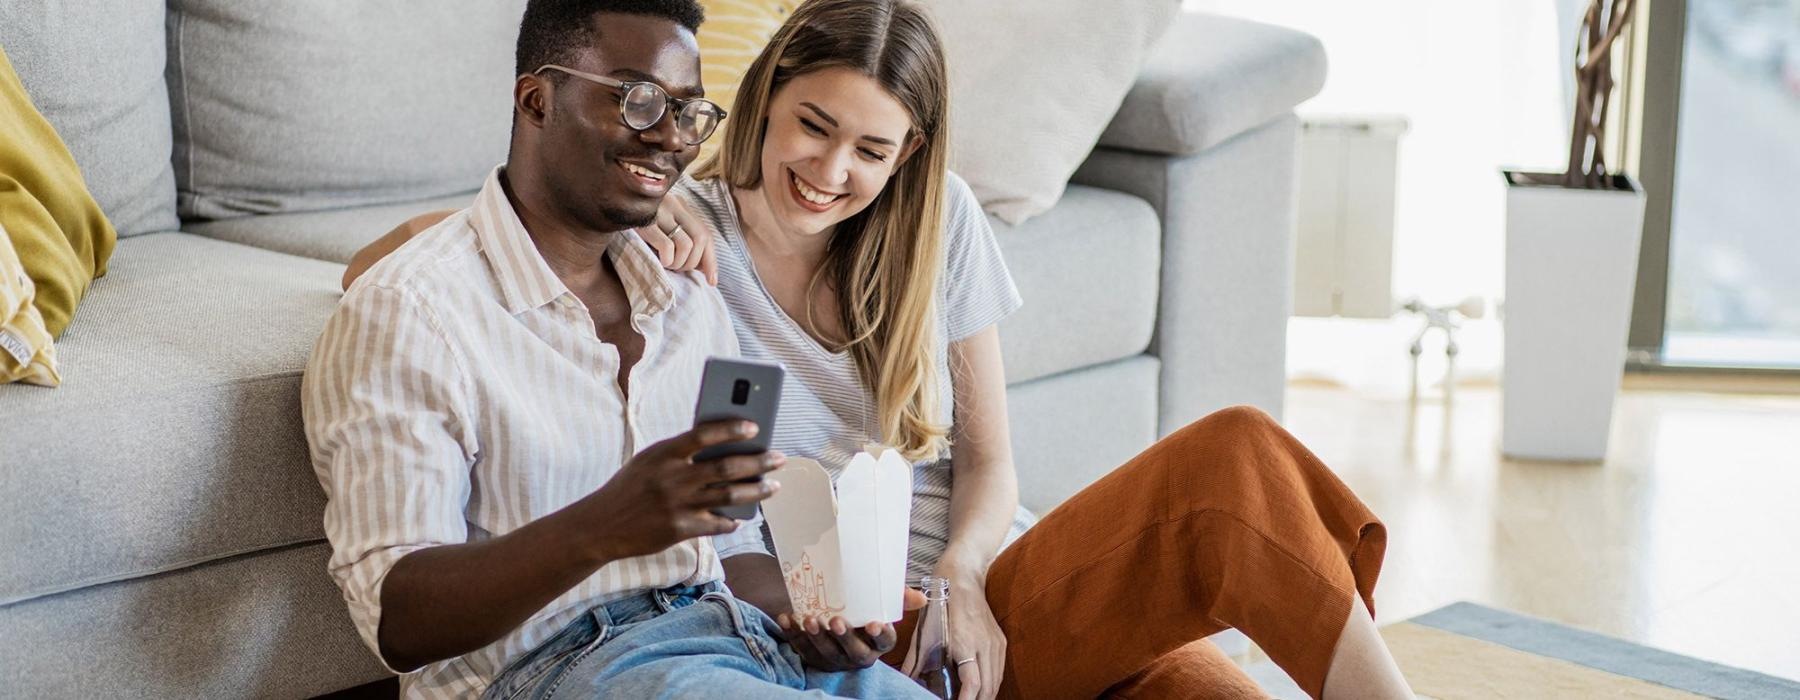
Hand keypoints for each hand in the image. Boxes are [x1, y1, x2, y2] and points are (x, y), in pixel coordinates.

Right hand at [574, 419, 781, 562]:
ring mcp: (677, 505)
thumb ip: (681, 454)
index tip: (755, 427)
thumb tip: (725, 448)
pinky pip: (716, 524)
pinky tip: (740, 519)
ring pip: (729, 496)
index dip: (731, 429)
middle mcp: (672, 478)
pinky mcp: (679, 529)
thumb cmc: (631, 486)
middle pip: (726, 467)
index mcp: (664, 453)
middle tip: (779, 459)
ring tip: (774, 486)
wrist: (600, 525)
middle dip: (758, 463)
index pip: (703, 435)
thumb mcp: (650, 461)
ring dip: (757, 491)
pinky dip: (731, 521)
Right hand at [636, 193, 717, 284]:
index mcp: (679, 206)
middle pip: (701, 239)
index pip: (706, 234)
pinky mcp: (644, 221)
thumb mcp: (659, 225)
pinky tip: (659, 261)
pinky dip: (667, 259)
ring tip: (666, 265)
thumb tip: (701, 268)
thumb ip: (679, 238)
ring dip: (679, 263)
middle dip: (693, 262)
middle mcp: (673, 205)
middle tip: (677, 269)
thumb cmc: (632, 221)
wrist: (602, 198)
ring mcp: (659, 212)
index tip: (712, 281)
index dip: (711, 260)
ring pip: (686, 245)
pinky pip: (667, 246)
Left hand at [778, 589, 926, 670]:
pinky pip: (802, 649)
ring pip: (827, 654)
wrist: (830, 608)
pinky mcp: (814, 657)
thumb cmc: (860, 605)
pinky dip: (793, 635)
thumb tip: (920, 597)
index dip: (880, 635)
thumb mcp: (877, 599)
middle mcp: (859, 655)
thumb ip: (896, 596)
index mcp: (878, 642)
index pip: (885, 642)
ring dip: (817, 638)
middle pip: (855, 653)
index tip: (873, 623)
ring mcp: (835, 659)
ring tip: (809, 619)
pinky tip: (787, 618)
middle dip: (845, 638)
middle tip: (836, 621)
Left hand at [904, 568, 1004, 699]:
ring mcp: (995, 643)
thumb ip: (915, 661)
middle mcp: (984, 645)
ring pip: (996, 682)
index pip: (972, 684)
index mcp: (964, 643)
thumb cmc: (940, 604)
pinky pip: (999, 671)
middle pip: (988, 688)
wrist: (962, 577)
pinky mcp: (1000, 641)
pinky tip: (981, 692)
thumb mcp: (923, 633)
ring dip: (985, 697)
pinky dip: (991, 685)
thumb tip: (905, 682)